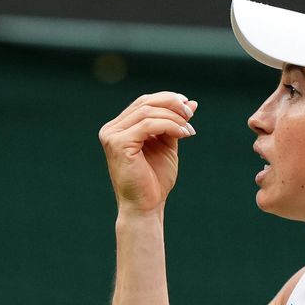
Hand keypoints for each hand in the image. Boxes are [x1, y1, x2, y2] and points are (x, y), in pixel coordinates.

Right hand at [99, 92, 197, 213]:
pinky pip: (148, 125)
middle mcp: (112, 129)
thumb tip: (192, 103)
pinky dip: (169, 126)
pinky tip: (183, 133)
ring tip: (189, 130)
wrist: (147, 205)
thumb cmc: (155, 179)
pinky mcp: (119, 144)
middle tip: (191, 114)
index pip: (144, 102)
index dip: (167, 98)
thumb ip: (175, 124)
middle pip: (145, 103)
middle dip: (172, 105)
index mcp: (120, 127)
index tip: (189, 105)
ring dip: (174, 117)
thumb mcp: (168, 145)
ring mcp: (112, 135)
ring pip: (148, 112)